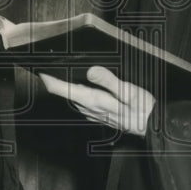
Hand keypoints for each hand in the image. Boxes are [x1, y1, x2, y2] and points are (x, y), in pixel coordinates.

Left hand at [38, 66, 155, 136]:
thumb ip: (109, 81)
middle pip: (62, 92)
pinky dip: (74, 90)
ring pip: (70, 96)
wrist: (151, 127)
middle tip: (46, 61)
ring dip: (63, 84)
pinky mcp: (97, 113)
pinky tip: (79, 83)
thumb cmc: (142, 109)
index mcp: (92, 100)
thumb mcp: (129, 92)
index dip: (47, 77)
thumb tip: (91, 70)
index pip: (61, 89)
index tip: (39, 65)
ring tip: (58, 69)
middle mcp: (88, 107)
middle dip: (53, 77)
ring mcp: (91, 112)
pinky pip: (80, 100)